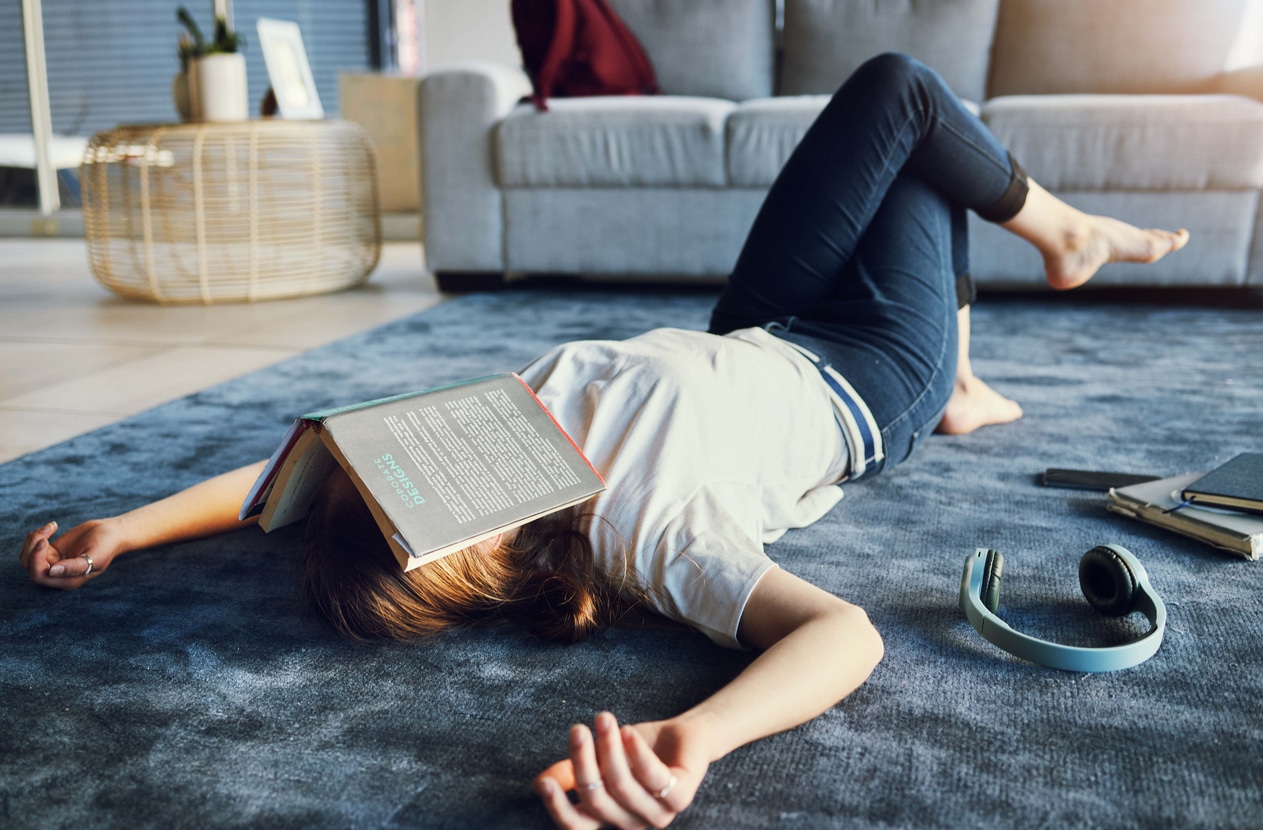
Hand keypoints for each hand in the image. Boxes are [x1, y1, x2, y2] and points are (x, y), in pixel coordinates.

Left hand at [19, 518, 125, 589]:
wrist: (112, 532)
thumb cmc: (108, 545)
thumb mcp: (96, 556)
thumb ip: (76, 566)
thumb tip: (52, 572)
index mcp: (68, 580)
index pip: (39, 576)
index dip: (36, 559)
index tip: (45, 541)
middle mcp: (57, 575)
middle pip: (29, 566)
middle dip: (33, 546)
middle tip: (47, 530)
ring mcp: (52, 563)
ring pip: (27, 557)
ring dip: (33, 539)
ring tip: (51, 526)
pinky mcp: (51, 552)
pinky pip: (32, 547)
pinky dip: (36, 535)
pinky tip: (52, 527)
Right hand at [534, 712, 710, 828]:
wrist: (683, 736)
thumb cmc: (635, 749)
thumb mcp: (599, 758)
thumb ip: (571, 771)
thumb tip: (539, 784)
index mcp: (608, 816)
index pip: (577, 825)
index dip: (558, 808)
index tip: (543, 784)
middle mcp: (630, 821)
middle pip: (597, 800)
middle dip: (583, 762)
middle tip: (577, 729)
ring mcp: (657, 814)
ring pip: (623, 786)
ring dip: (610, 749)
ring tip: (604, 719)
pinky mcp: (680, 798)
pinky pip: (653, 777)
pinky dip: (638, 752)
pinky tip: (628, 731)